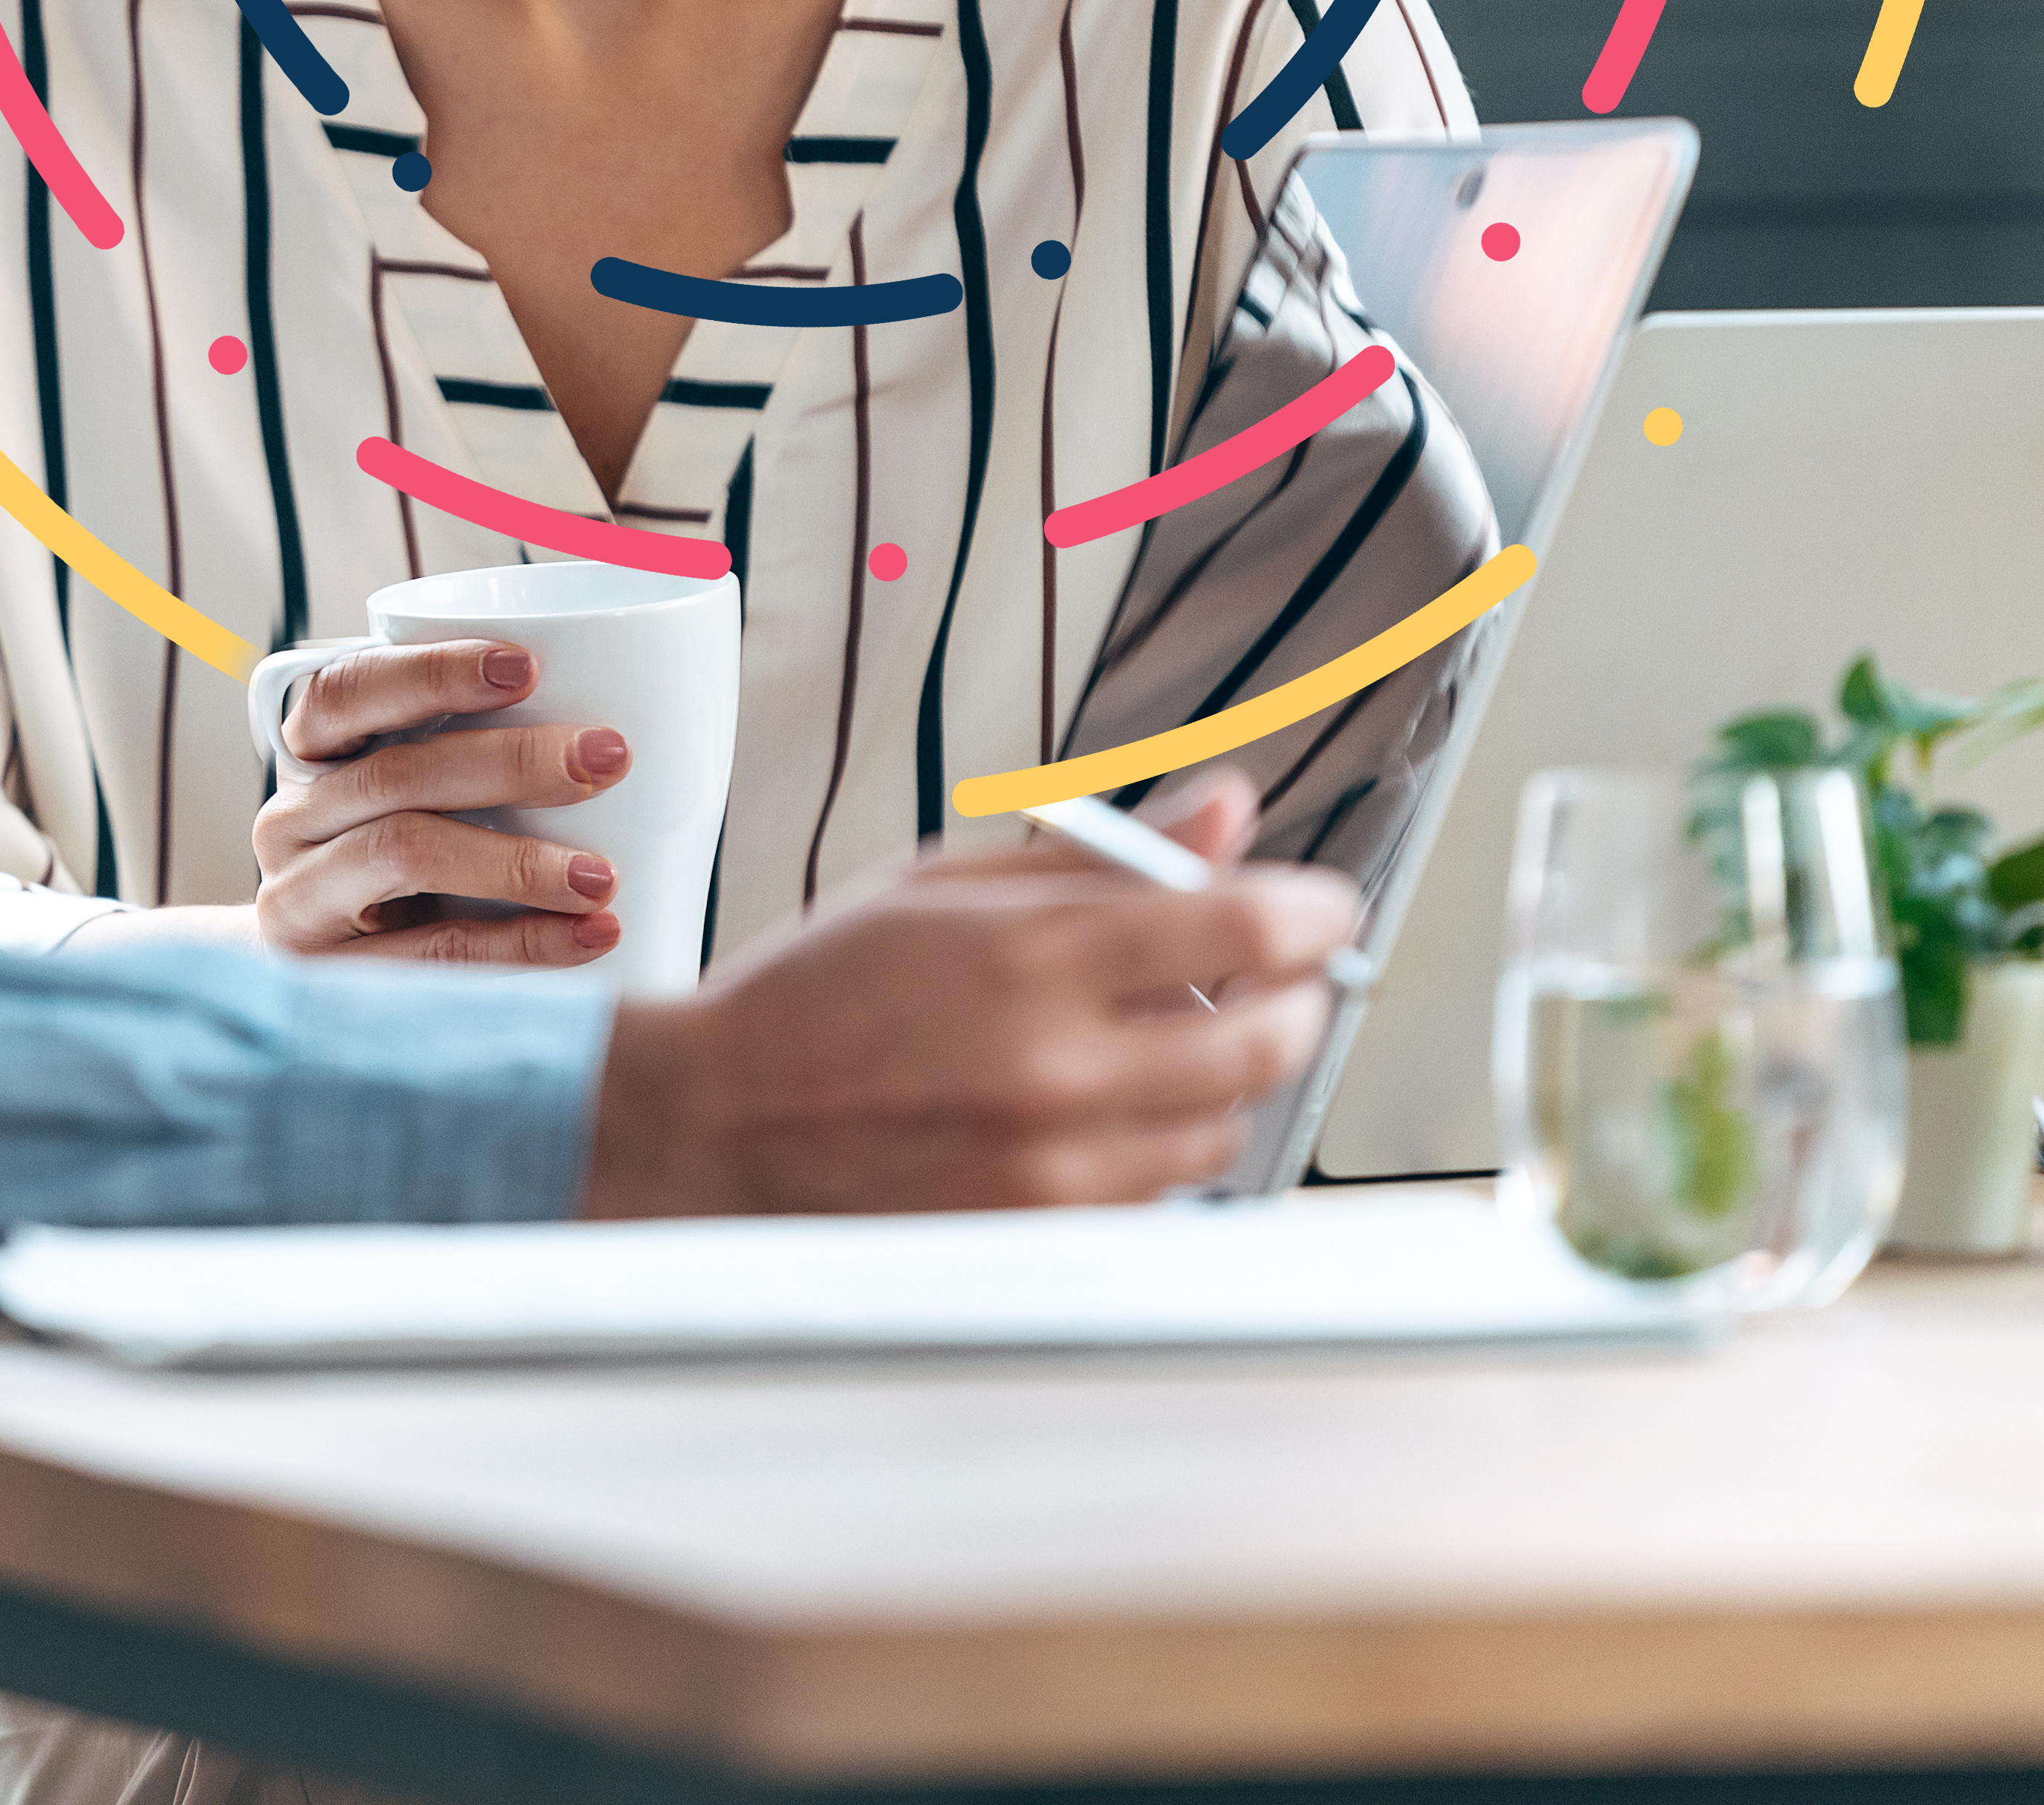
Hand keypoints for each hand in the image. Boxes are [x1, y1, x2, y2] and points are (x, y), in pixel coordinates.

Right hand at [249, 639, 627, 968]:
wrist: (324, 997)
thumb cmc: (396, 867)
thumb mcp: (410, 801)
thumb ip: (467, 756)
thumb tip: (614, 706)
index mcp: (309, 757)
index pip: (344, 693)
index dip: (428, 672)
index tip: (526, 667)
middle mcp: (289, 822)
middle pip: (394, 776)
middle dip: (509, 761)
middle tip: (607, 757)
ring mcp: (299, 903)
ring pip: (406, 854)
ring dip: (517, 861)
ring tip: (602, 875)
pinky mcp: (330, 979)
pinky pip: (432, 952)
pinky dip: (520, 942)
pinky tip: (588, 935)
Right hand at [573, 807, 1356, 1217]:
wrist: (718, 1122)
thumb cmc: (817, 995)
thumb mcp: (945, 884)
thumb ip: (1097, 852)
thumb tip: (1227, 811)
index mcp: (1032, 955)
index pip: (1245, 928)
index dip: (1314, 912)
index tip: (1325, 909)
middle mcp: (1057, 1065)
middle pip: (1265, 1040)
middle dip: (1294, 1001)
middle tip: (1273, 980)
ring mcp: (1054, 1164)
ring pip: (1224, 1125)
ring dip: (1220, 1078)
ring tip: (1153, 1042)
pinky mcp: (1042, 1232)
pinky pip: (1162, 1190)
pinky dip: (1161, 1146)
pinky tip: (1102, 1108)